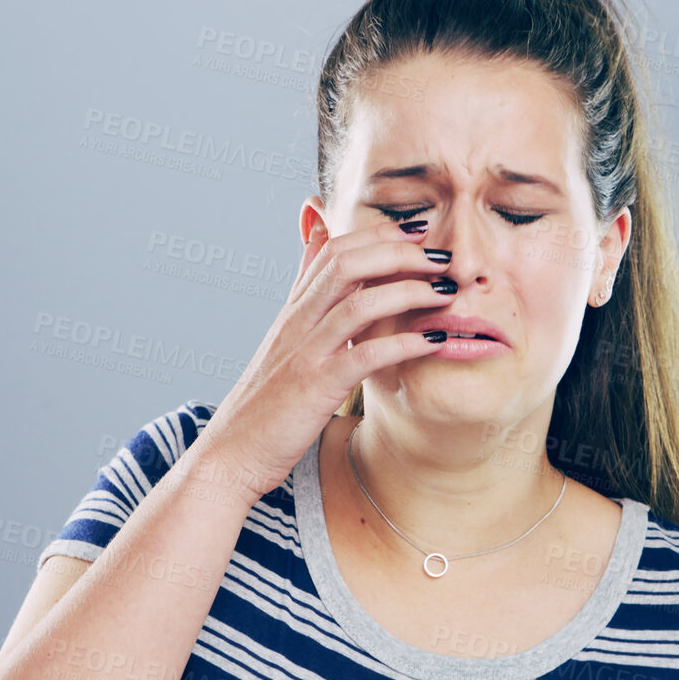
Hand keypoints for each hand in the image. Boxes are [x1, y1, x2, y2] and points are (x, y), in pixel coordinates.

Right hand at [188, 217, 453, 501]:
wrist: (232, 450)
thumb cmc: (266, 399)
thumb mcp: (285, 336)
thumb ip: (305, 285)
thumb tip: (315, 229)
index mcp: (294, 309)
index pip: (334, 250)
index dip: (379, 233)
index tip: (418, 230)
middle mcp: (297, 322)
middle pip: (347, 264)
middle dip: (399, 252)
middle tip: (441, 256)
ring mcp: (305, 353)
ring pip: (358, 304)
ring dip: (409, 291)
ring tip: (446, 292)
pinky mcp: (315, 388)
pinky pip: (364, 356)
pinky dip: (403, 345)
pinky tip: (434, 342)